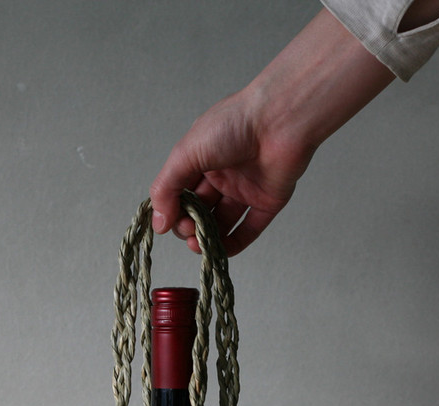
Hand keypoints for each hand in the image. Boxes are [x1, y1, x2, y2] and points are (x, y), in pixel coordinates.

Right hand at [150, 9, 395, 255]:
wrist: (280, 120)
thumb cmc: (233, 125)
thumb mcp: (187, 153)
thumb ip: (167, 187)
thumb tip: (158, 222)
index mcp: (200, 158)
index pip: (178, 192)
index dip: (171, 209)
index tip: (166, 223)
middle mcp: (222, 174)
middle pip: (198, 210)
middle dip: (188, 225)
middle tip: (188, 229)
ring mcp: (245, 189)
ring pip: (222, 222)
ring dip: (208, 238)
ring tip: (199, 245)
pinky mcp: (267, 201)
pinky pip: (250, 228)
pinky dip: (235, 243)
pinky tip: (221, 252)